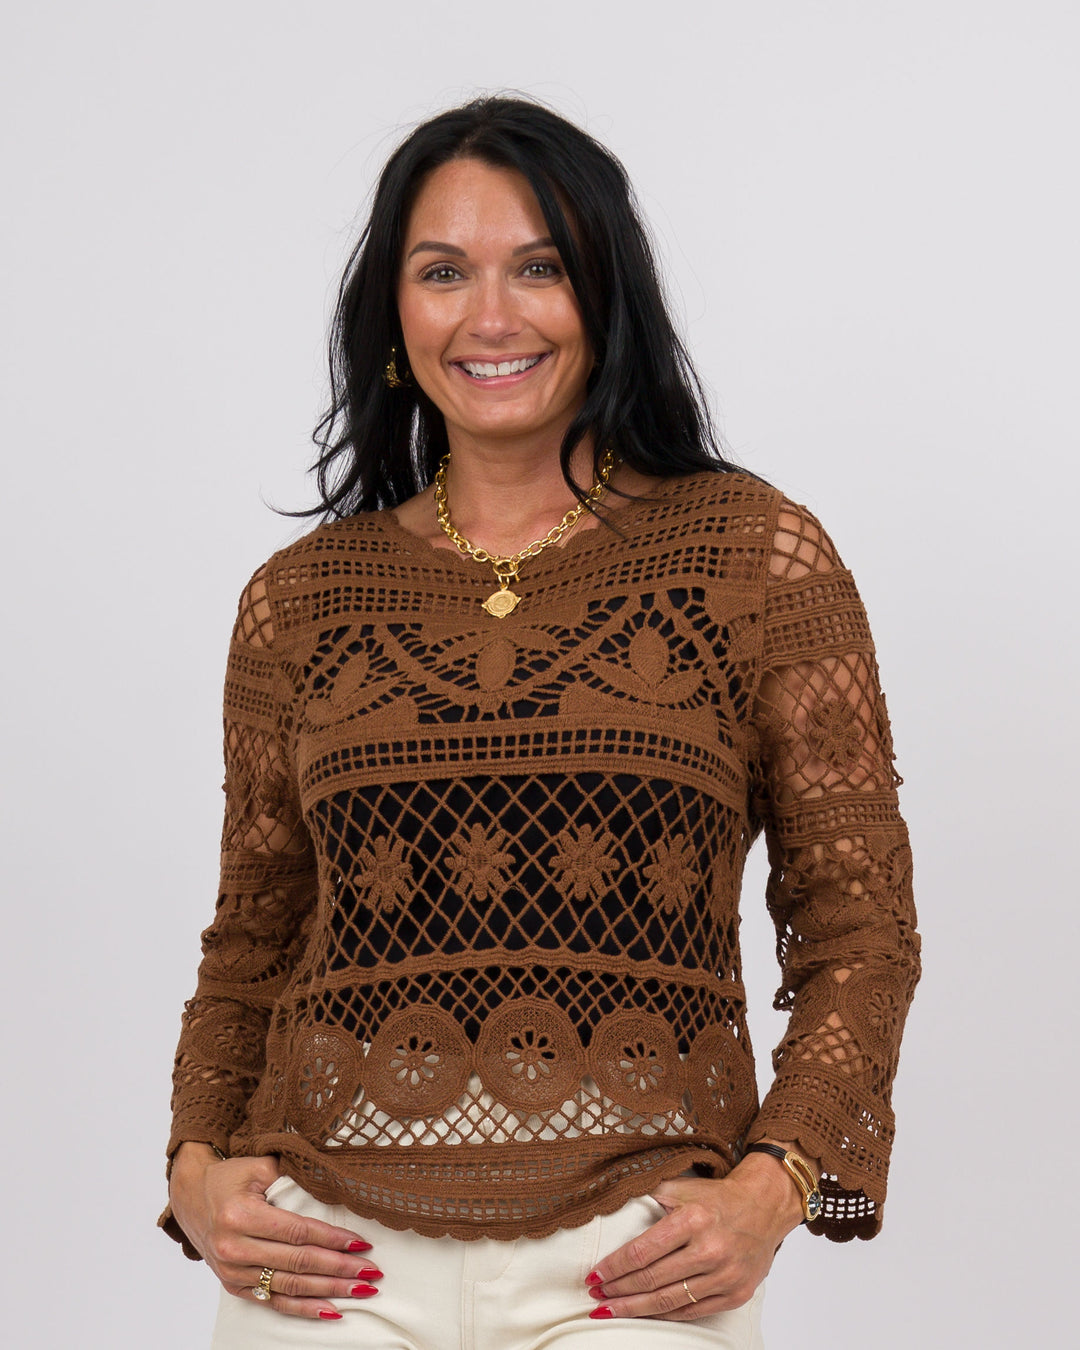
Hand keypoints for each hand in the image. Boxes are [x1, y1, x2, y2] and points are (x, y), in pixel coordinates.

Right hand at [168, 1143, 381, 1319]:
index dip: (332, 1240)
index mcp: (241, 1216)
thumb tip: (334, 1183)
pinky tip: (330, 1310)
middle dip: (339, 1270)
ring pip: (290, 1286)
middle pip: (298, 1263)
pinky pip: (274, 1301)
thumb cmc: (229, 1177)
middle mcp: (235, 1248)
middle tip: (371, 1273)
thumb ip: (294, 1175)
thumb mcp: (258, 1165)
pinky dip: (303, 1308)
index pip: (298, 1232)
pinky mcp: (233, 1285)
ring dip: (328, 1291)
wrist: (190, 1195)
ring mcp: (233, 1272)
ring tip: (360, 1290)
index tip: (361, 1245)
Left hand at [585, 1156, 805, 1321]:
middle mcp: (710, 1250)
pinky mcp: (735, 1294)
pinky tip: (645, 1314)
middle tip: (597, 1295)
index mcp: (693, 1220)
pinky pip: (692, 1311)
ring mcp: (724, 1275)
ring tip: (611, 1309)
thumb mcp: (682, 1186)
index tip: (595, 1275)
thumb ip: (649, 1195)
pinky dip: (665, 1314)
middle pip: (652, 1279)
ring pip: (669, 1300)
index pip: (643, 1251)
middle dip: (619, 1291)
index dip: (615, 1266)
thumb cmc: (718, 1198)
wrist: (764, 1207)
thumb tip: (613, 1203)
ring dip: (635, 1308)